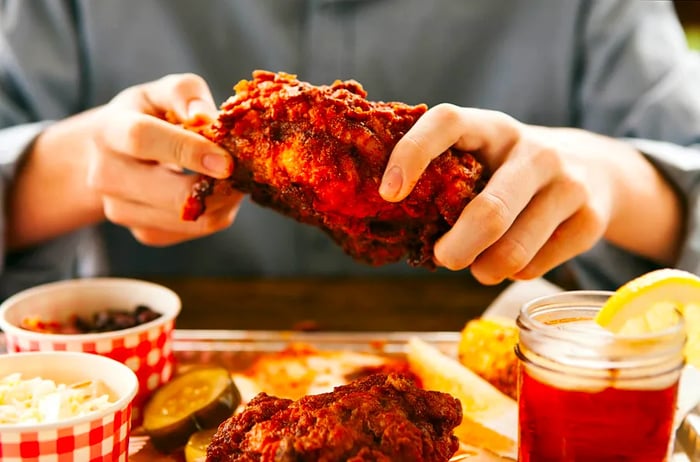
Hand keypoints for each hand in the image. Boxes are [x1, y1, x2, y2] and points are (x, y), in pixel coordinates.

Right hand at [87, 73, 242, 245]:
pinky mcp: (143, 232)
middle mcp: (106, 175)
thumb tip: (207, 118)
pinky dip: (215, 214)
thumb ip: (185, 94)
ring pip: (188, 218)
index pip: (142, 139)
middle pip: (169, 194)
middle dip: (216, 187)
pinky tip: (217, 193)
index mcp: (109, 129)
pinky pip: (191, 231)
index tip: (226, 161)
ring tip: (232, 178)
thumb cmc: (147, 116)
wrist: (114, 154)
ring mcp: (121, 209)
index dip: (188, 150)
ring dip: (221, 201)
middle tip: (244, 172)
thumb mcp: (163, 92)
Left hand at [379, 104, 682, 283]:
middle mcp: (535, 151)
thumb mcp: (484, 157)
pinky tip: (514, 262)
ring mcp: (569, 184)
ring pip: (513, 249)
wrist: (594, 170)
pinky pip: (537, 265)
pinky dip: (515, 273)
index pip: (447, 122)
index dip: (412, 153)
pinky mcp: (591, 219)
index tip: (389, 193)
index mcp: (493, 127)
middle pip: (488, 212)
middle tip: (442, 258)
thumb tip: (395, 224)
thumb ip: (447, 178)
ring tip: (478, 268)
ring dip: (484, 270)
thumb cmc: (510, 171)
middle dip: (455, 248)